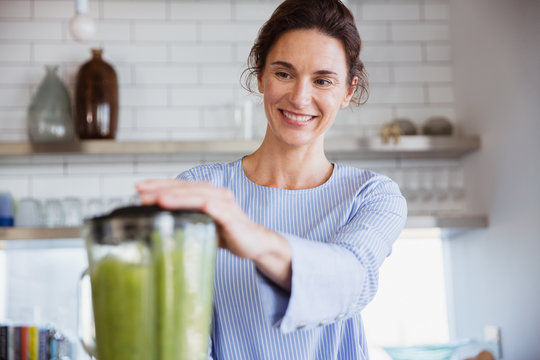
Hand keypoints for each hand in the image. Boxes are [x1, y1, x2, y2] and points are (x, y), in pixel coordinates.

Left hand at [136, 179, 291, 289]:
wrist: (255, 244)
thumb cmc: (229, 234)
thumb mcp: (204, 226)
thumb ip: (187, 221)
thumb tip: (160, 225)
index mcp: (208, 195)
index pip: (180, 186)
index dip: (159, 185)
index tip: (139, 188)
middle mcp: (216, 194)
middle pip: (185, 187)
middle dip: (161, 188)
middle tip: (140, 191)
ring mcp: (224, 204)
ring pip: (197, 194)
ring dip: (176, 196)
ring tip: (156, 198)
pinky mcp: (231, 216)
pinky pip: (213, 207)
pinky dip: (198, 204)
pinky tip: (185, 205)